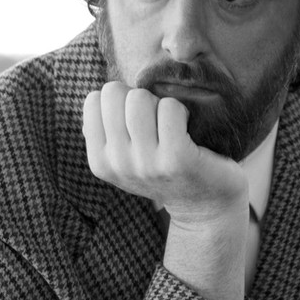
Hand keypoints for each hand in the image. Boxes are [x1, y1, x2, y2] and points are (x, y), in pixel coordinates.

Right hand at [83, 81, 247, 224]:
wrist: (206, 205)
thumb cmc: (164, 170)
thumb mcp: (126, 160)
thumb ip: (107, 134)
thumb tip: (96, 100)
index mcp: (100, 162)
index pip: (93, 100)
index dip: (118, 99)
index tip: (135, 118)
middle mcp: (118, 164)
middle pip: (114, 94)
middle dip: (138, 97)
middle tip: (155, 119)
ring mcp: (146, 163)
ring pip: (140, 98)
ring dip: (159, 103)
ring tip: (171, 125)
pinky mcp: (177, 158)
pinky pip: (169, 108)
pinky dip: (181, 110)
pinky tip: (187, 127)